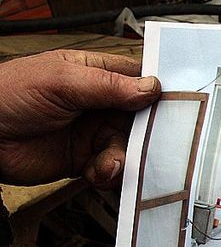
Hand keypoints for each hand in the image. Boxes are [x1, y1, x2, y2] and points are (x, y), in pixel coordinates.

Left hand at [0, 50, 160, 187]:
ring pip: (130, 146)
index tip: (177, 107)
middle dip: (146, 133)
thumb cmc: (9, 95)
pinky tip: (94, 172)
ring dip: (122, 157)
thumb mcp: (62, 82)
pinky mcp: (85, 159)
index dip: (159, 92)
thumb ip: (109, 86)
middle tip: (145, 143)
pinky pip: (112, 167)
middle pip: (142, 117)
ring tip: (105, 163)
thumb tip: (151, 88)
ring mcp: (93, 132)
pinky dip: (108, 173)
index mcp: (96, 73)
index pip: (140, 78)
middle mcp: (100, 103)